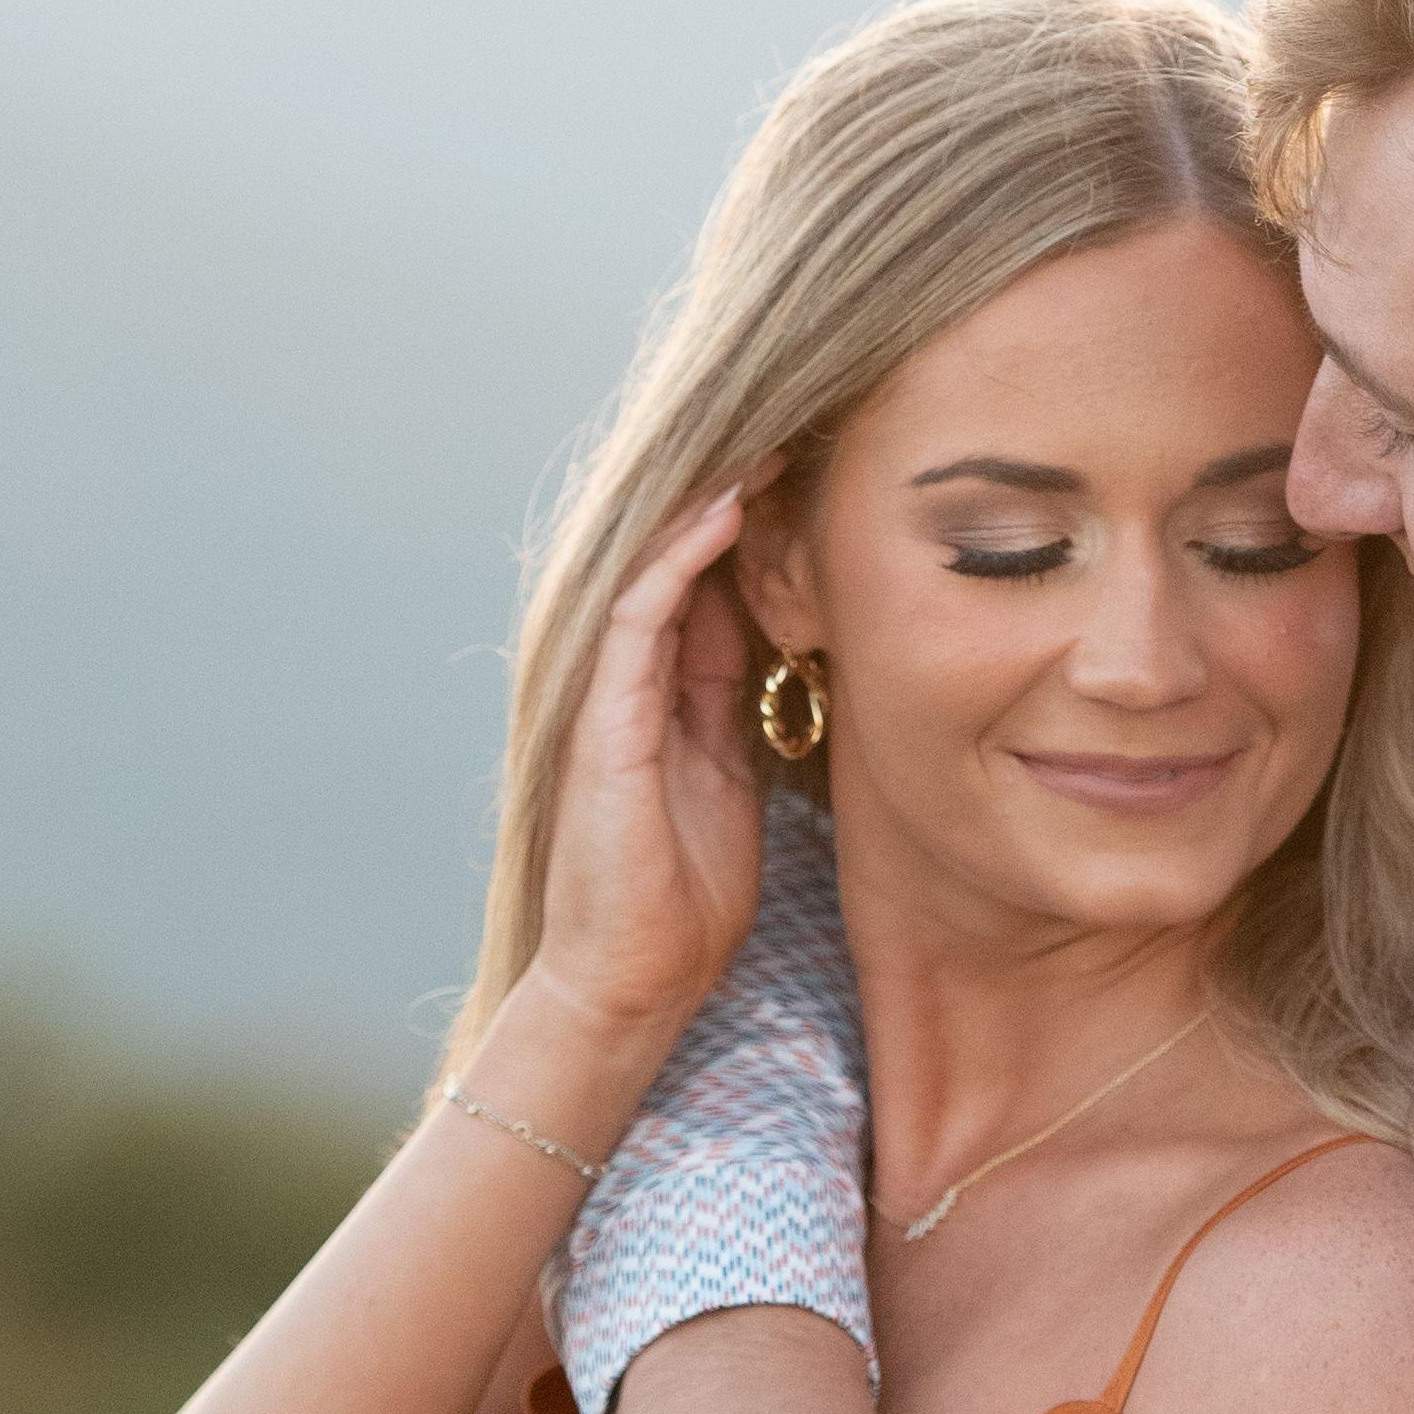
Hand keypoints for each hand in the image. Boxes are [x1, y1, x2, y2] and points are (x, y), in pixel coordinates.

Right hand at [502, 482, 772, 1066]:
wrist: (634, 980)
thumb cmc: (686, 899)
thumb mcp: (734, 780)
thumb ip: (740, 710)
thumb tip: (786, 646)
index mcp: (666, 697)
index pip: (707, 585)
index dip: (752, 529)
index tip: (812, 477)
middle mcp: (629, 685)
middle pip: (675, 564)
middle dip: (730, 497)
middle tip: (793, 432)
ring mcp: (608, 699)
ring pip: (650, 571)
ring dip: (705, 507)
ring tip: (762, 449)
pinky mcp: (602, 724)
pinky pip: (637, 619)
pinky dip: (678, 562)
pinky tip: (723, 515)